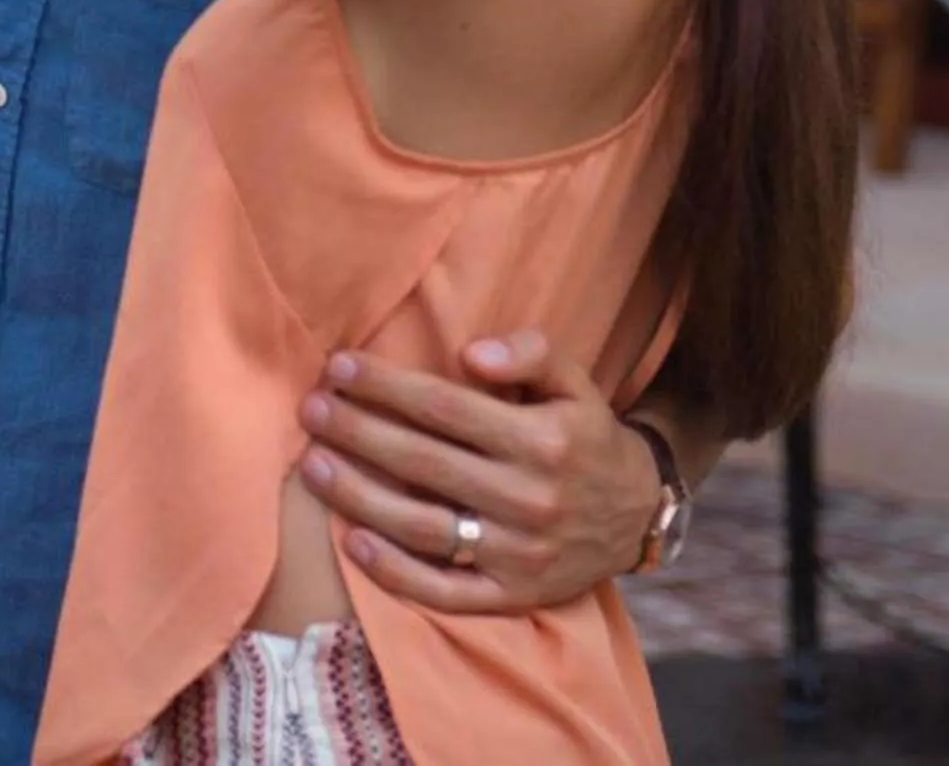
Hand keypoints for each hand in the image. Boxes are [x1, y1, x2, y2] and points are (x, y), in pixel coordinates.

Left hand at [297, 332, 656, 611]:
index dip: (387, 386)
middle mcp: (529, 499)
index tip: (339, 366)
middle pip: (423, 463)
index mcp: (542, 441)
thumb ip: (530, 352)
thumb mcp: (575, 382)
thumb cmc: (585, 435)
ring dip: (360, 497)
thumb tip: (470, 354)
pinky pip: (443, 591)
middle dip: (358, 432)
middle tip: (311, 410)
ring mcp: (519, 555)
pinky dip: (395, 572)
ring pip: (423, 527)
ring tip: (313, 466)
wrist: (637, 514)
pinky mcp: (511, 596)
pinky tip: (352, 542)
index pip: (445, 408)